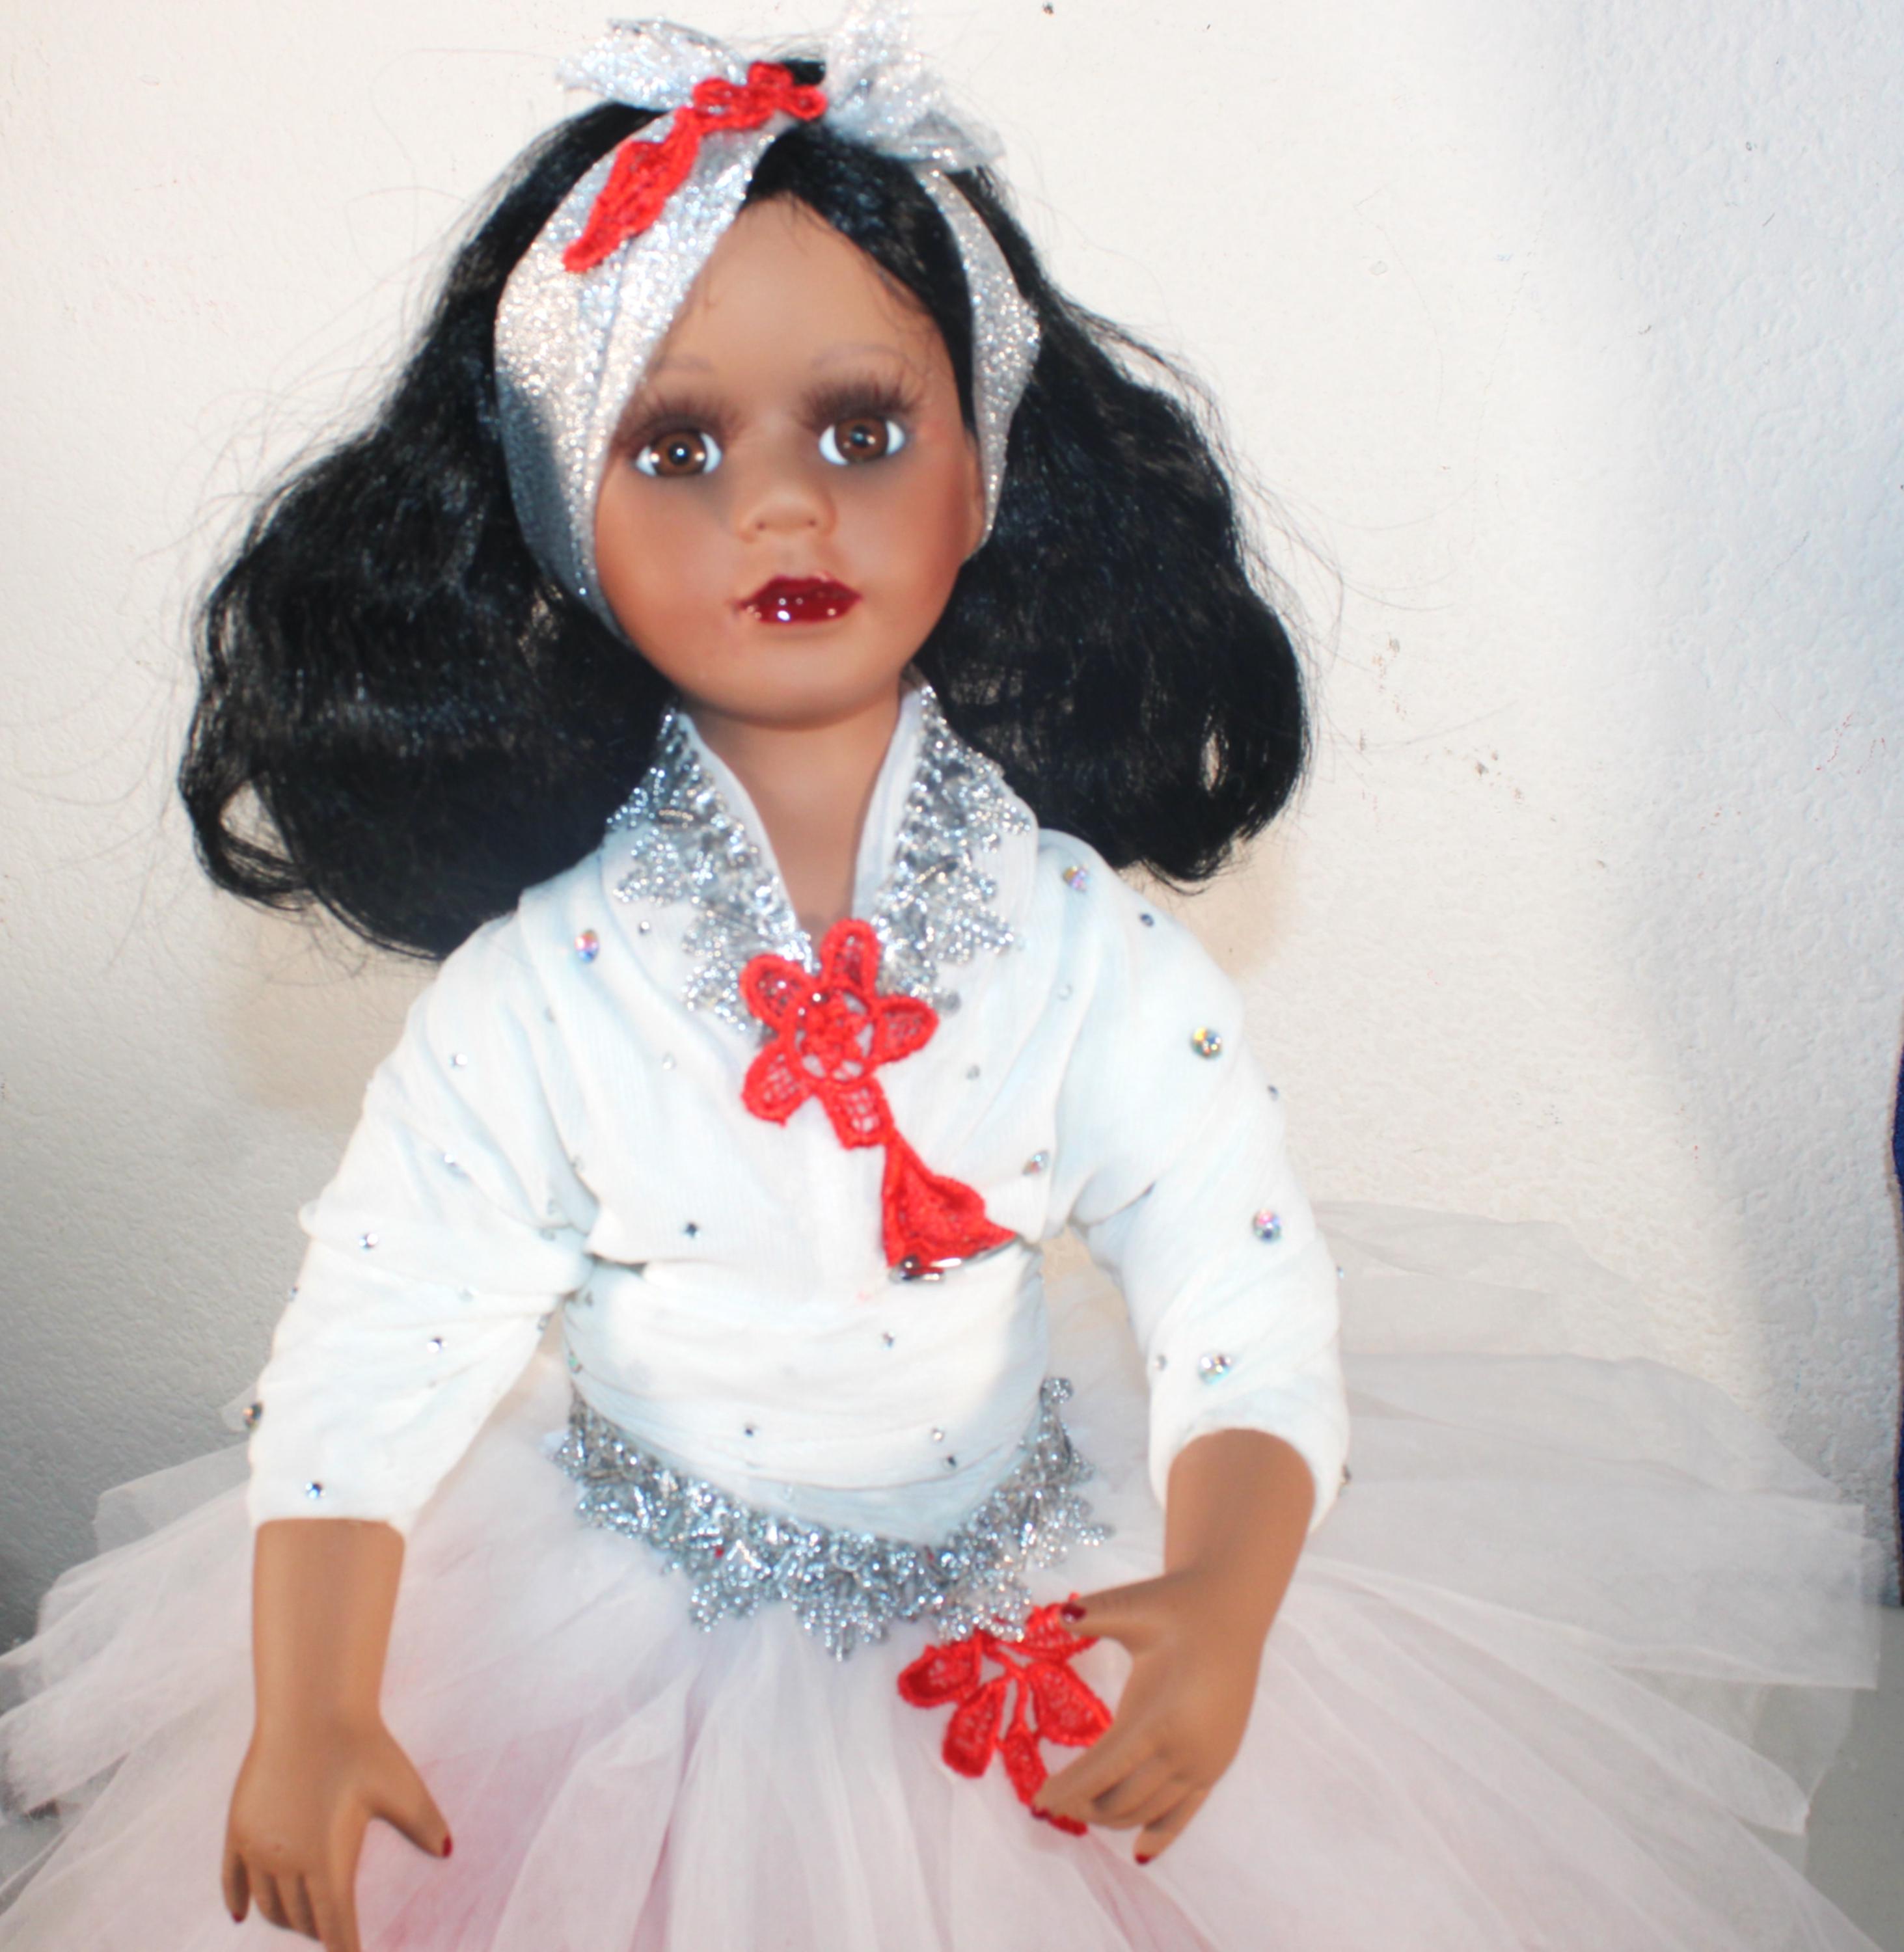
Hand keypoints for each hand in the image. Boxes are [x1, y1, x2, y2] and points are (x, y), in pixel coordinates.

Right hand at [222, 1714, 448, 1950]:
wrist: (312, 1709)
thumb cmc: (363, 1747)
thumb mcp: (400, 1785)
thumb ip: (424, 1822)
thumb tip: (448, 1850)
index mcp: (327, 1860)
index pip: (335, 1925)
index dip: (343, 1948)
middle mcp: (287, 1862)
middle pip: (300, 1919)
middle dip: (318, 1932)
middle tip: (333, 1934)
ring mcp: (257, 1846)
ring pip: (268, 1904)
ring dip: (286, 1919)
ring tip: (304, 1921)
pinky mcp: (238, 1827)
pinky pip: (230, 1879)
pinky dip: (238, 1900)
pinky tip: (242, 1915)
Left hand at [1032, 1428, 1314, 1861]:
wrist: (1231, 1609)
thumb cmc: (1177, 1605)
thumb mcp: (1133, 1605)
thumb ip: (1093, 1615)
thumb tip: (1058, 1615)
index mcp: (1157, 1716)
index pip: (1101, 1771)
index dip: (1067, 1790)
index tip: (1036, 1803)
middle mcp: (1183, 1750)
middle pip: (1121, 1801)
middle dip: (1081, 1806)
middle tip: (1049, 1800)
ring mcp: (1204, 1763)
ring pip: (1148, 1813)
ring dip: (1111, 1818)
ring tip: (1079, 1808)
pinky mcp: (1216, 1765)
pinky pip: (1185, 1814)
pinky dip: (1160, 1835)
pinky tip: (1138, 1852)